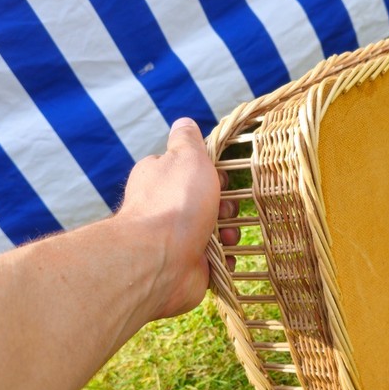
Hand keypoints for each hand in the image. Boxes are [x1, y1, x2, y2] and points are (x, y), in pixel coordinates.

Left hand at [116, 118, 221, 318]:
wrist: (160, 260)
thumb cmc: (176, 202)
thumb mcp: (186, 157)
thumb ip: (187, 139)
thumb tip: (183, 123)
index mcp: (159, 179)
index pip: (188, 170)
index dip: (211, 173)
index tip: (223, 178)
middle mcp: (164, 209)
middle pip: (204, 202)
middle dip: (224, 205)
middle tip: (226, 210)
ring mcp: (174, 240)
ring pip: (212, 232)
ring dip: (228, 233)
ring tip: (229, 237)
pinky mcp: (186, 267)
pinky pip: (214, 261)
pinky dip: (225, 259)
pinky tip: (227, 256)